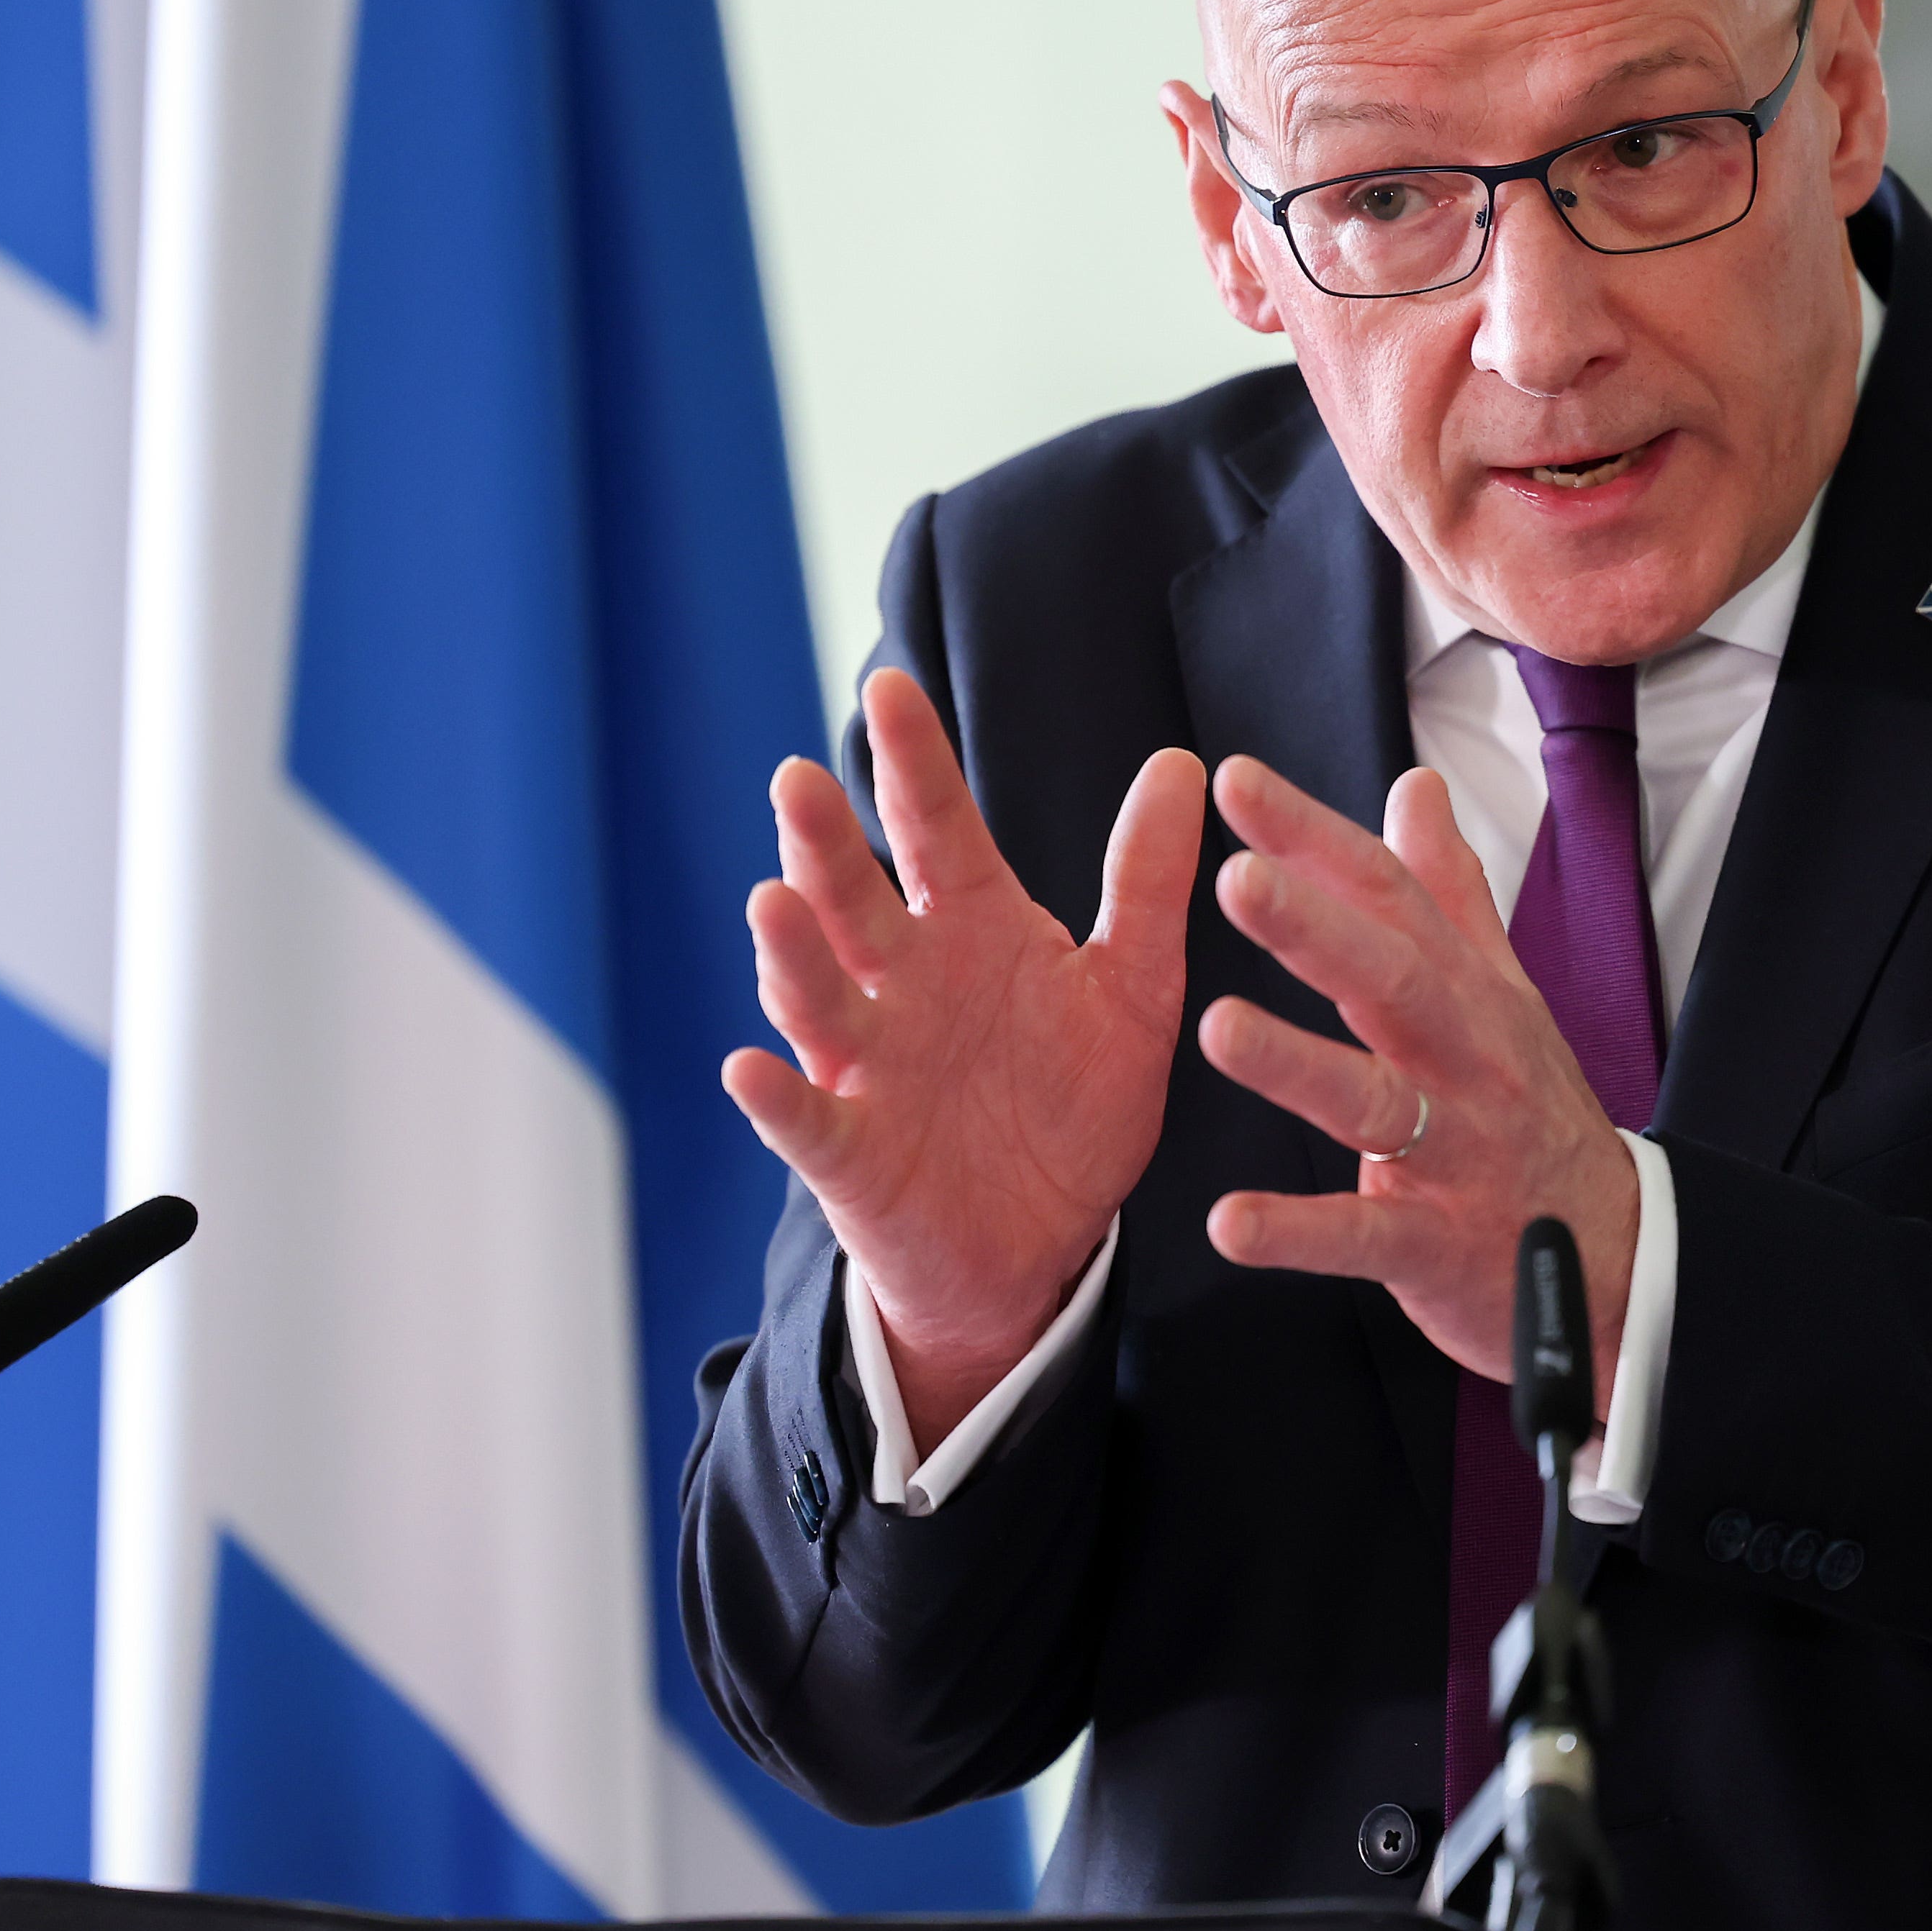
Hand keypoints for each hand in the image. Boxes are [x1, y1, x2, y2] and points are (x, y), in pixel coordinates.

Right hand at [722, 667, 1204, 1441]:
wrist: (1043, 1243)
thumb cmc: (1075, 1104)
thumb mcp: (1129, 992)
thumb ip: (1146, 885)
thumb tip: (1183, 766)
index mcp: (972, 929)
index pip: (936, 829)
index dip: (914, 763)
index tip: (892, 688)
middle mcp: (903, 981)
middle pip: (854, 898)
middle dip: (822, 843)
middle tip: (798, 779)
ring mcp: (867, 1062)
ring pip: (816, 993)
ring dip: (789, 954)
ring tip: (771, 903)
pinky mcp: (849, 1152)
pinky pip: (804, 1121)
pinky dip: (773, 1098)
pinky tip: (748, 1071)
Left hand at [1197, 756, 1638, 1386]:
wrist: (1619, 1255)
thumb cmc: (1536, 1112)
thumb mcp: (1504, 992)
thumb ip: (1449, 889)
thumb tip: (1414, 786)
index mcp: (1467, 992)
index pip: (1390, 896)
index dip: (1316, 837)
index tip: (1238, 783)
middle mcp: (1463, 1059)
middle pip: (1393, 979)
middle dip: (1316, 927)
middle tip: (1236, 879)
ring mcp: (1454, 1153)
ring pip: (1374, 1099)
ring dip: (1296, 1065)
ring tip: (1217, 1028)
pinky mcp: (1435, 1246)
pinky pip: (1363, 1236)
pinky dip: (1298, 1233)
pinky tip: (1231, 1221)